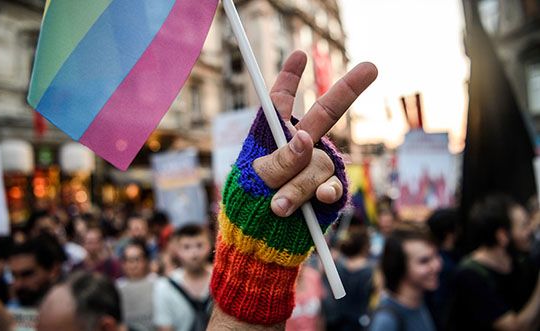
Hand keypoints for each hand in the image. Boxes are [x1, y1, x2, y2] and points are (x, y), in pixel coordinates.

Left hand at [253, 50, 376, 216]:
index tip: (299, 55)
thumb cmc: (247, 208)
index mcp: (271, 139)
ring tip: (278, 206)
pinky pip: (333, 186)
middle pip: (324, 115)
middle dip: (347, 90)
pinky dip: (323, 192)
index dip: (289, 79)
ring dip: (298, 184)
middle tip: (372, 67)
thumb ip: (279, 160)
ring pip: (318, 163)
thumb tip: (305, 139)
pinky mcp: (326, 193)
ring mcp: (314, 170)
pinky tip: (319, 198)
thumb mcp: (252, 181)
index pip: (280, 104)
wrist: (259, 247)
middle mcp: (297, 149)